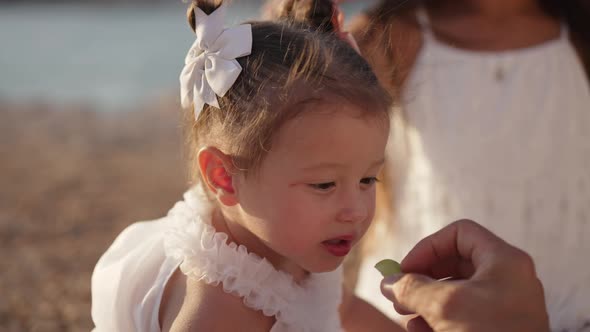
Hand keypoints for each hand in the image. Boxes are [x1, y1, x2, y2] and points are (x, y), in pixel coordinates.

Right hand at [380, 220, 549, 331]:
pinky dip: (440, 318)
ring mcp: (506, 305)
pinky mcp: (499, 327)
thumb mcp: (443, 306)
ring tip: (406, 316)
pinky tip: (420, 331)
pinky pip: (465, 314)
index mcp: (504, 261)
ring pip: (457, 291)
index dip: (427, 247)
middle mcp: (508, 279)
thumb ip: (411, 287)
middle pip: (455, 262)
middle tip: (399, 294)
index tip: (405, 270)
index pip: (459, 233)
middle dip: (422, 278)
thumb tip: (387, 281)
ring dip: (426, 300)